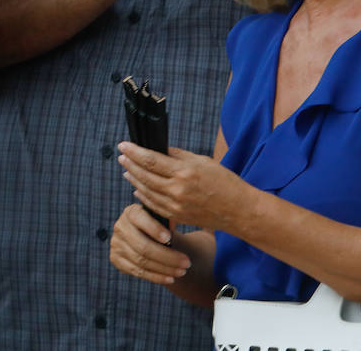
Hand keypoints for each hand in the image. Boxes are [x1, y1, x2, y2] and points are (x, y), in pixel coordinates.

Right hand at [110, 202, 189, 285]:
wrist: (147, 238)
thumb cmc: (159, 227)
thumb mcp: (162, 219)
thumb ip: (167, 219)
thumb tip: (172, 223)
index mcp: (131, 212)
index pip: (139, 218)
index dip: (153, 229)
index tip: (170, 238)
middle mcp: (120, 227)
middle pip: (143, 246)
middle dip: (167, 257)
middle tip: (187, 262)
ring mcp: (116, 244)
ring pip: (141, 261)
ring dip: (164, 269)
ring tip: (182, 271)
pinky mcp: (116, 259)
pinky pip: (137, 272)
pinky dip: (156, 277)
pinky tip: (170, 278)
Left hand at [119, 142, 246, 231]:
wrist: (238, 210)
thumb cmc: (224, 181)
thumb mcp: (202, 161)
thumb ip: (177, 155)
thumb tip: (158, 149)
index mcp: (184, 172)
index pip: (151, 160)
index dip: (134, 152)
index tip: (123, 144)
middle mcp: (177, 190)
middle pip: (145, 175)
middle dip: (130, 164)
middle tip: (121, 156)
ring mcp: (176, 206)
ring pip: (146, 191)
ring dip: (134, 180)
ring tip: (127, 170)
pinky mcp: (177, 216)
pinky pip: (154, 205)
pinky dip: (143, 196)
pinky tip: (137, 189)